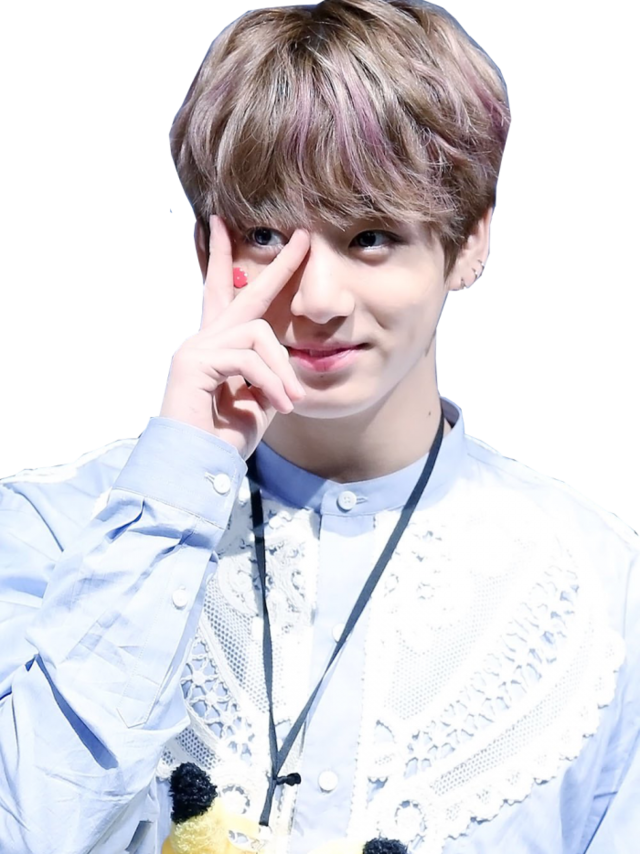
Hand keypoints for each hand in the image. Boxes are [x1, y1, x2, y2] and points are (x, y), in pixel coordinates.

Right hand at [158, 215, 308, 460]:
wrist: (197, 468)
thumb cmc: (225, 439)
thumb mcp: (260, 399)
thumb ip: (268, 372)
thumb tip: (286, 357)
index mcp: (217, 348)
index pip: (223, 296)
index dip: (226, 260)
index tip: (224, 227)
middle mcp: (202, 339)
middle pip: (240, 289)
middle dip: (276, 264)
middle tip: (302, 235)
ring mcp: (195, 348)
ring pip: (257, 333)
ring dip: (281, 370)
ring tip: (288, 401)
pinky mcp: (194, 362)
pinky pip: (248, 358)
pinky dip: (270, 382)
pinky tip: (278, 405)